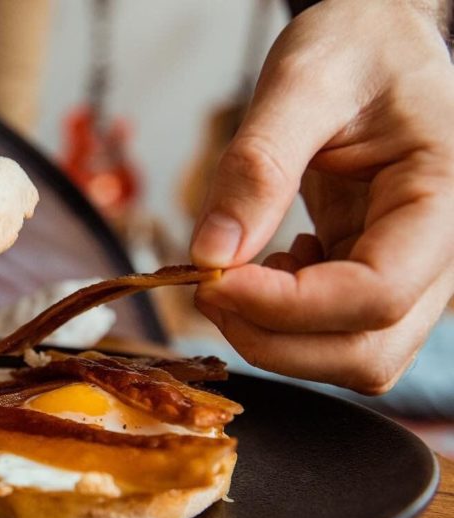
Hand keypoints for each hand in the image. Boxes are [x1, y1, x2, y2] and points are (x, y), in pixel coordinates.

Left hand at [190, 0, 453, 393]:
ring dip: (273, 338)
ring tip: (231, 275)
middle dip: (273, 338)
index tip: (212, 281)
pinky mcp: (368, 275)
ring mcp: (405, 271)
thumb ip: (258, 167)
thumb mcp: (302, 82)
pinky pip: (329, 333)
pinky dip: (278, 321)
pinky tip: (259, 266)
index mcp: (443, 199)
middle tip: (207, 287)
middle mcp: (436, 250)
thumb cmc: (357, 45)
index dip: (287, 307)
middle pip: (365, 351)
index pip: (376, 295)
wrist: (373, 41)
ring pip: (348, 356)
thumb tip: (211, 254)